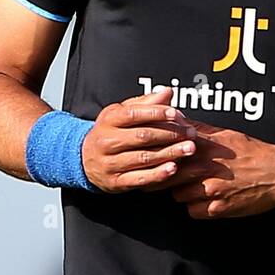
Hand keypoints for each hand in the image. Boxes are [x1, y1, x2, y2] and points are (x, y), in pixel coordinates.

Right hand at [81, 88, 197, 192]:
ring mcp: (109, 163)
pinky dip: (157, 174)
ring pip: (143, 158)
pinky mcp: (115, 182)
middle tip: (191, 133)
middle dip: (170, 134)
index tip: (177, 113)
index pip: (134, 114)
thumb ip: (146, 103)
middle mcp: (107, 141)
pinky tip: (173, 169)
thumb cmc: (110, 131)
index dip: (156, 113)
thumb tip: (168, 91)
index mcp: (109, 120)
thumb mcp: (122, 113)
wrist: (83, 159)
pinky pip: (139, 178)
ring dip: (169, 154)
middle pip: (142, 136)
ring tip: (189, 149)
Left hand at [169, 120, 274, 218]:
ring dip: (184, 193)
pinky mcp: (218, 208)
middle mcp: (206, 167)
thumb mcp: (227, 134)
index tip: (154, 157)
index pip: (169, 149)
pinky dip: (197, 208)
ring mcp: (211, 189)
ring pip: (178, 195)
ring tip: (195, 187)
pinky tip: (207, 200)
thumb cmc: (254, 152)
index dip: (159, 154)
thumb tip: (176, 118)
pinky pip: (192, 211)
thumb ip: (199, 129)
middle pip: (168, 175)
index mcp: (206, 146)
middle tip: (166, 177)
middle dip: (166, 176)